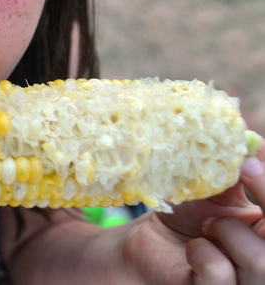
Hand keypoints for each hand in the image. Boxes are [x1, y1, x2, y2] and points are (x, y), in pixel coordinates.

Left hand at [125, 147, 264, 283]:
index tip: (252, 158)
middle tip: (242, 172)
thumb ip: (236, 166)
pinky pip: (219, 273)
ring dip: (227, 231)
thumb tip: (244, 132)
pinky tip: (192, 250)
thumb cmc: (192, 212)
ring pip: (260, 261)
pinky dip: (202, 253)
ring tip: (208, 226)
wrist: (150, 240)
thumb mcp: (218, 187)